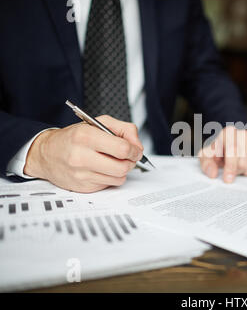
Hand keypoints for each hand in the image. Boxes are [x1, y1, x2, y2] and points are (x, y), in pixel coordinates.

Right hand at [24, 115, 143, 192]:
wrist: (46, 154)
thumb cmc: (73, 138)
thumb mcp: (98, 123)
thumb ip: (123, 129)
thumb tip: (137, 145)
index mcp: (86, 136)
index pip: (123, 149)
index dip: (135, 150)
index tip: (135, 150)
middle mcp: (82, 156)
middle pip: (123, 167)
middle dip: (131, 162)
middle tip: (128, 157)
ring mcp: (81, 174)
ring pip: (119, 178)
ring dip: (122, 170)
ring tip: (114, 161)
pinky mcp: (83, 187)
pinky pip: (109, 184)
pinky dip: (111, 177)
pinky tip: (102, 169)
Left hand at [198, 126, 246, 182]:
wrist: (229, 144)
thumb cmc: (218, 151)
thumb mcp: (206, 156)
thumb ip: (206, 164)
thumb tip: (213, 173)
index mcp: (228, 133)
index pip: (233, 151)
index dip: (230, 167)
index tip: (227, 179)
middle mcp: (243, 133)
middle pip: (244, 162)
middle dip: (237, 171)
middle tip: (231, 171)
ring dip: (245, 172)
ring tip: (238, 168)